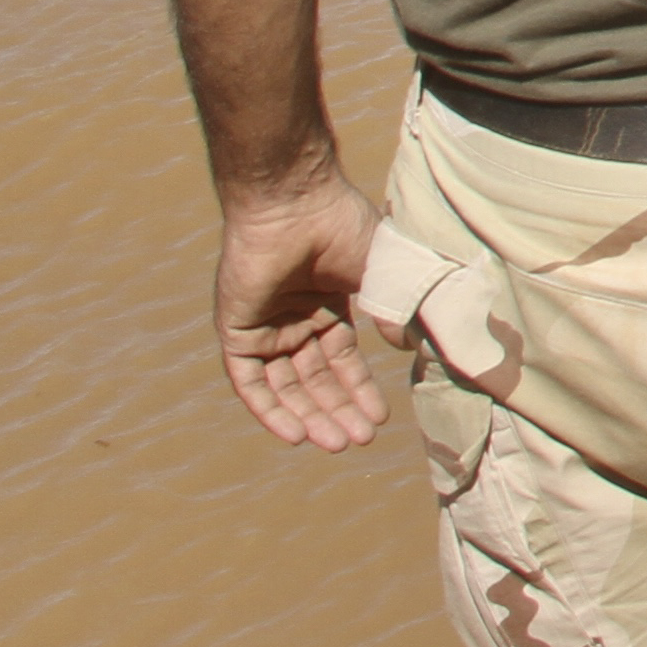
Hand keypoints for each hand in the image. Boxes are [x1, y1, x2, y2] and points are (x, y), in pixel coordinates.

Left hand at [213, 167, 388, 449]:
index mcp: (328, 301)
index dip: (358, 390)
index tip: (379, 419)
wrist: (293, 203)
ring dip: (308, 416)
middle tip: (358, 441)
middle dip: (337, 410)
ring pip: (284, 385)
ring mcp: (263, 324)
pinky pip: (249, 381)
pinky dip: (268, 409)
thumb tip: (410, 350)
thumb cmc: (342, 226)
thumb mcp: (384, 275)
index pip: (340, 359)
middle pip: (313, 378)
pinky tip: (294, 435)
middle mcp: (294, 317)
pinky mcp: (236, 330)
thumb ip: (400, 311)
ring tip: (336, 444)